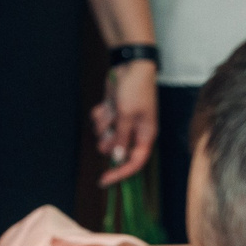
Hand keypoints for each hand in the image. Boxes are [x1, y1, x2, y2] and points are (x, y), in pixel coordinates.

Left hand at [94, 61, 158, 186]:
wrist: (130, 64)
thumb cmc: (135, 88)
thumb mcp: (128, 115)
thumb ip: (121, 138)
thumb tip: (117, 158)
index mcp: (145, 135)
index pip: (135, 163)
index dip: (120, 173)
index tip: (104, 180)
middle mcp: (134, 132)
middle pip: (115, 151)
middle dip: (108, 140)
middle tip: (110, 126)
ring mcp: (122, 123)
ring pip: (104, 136)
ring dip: (104, 124)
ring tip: (111, 109)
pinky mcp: (111, 114)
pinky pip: (100, 122)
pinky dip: (101, 114)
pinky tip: (107, 103)